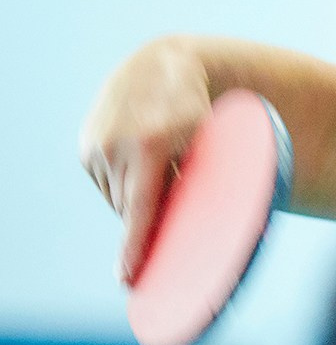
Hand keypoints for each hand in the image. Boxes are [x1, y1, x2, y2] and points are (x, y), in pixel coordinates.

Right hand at [79, 38, 212, 283]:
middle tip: (172, 231)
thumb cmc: (203, 111)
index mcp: (151, 144)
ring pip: (119, 201)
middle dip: (150, 224)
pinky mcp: (86, 148)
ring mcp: (96, 145)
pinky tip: (146, 172)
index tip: (127, 276)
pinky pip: (108, 187)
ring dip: (141, 204)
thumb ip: (216, 181)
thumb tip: (239, 232)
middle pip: (132, 210)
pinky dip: (127, 188)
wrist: (161, 68)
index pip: (139, 207)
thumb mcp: (216, 142)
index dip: (135, 245)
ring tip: (165, 180)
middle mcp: (116, 144)